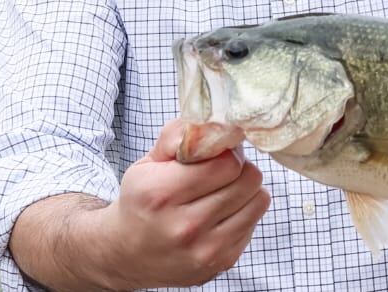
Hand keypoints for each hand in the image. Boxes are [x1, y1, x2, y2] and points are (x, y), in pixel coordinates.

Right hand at [92, 118, 270, 288]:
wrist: (128, 254)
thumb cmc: (141, 201)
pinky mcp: (222, 262)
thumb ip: (178, 135)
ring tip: (223, 189)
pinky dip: (243, 212)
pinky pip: (255, 222)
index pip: (226, 162)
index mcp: (161, 193)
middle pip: (248, 179)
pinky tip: (221, 212)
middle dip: (239, 166)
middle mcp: (185, 226)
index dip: (226, 149)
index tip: (218, 151)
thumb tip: (213, 124)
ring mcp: (206, 249)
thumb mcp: (147, 162)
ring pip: (259, 200)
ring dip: (246, 189)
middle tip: (223, 168)